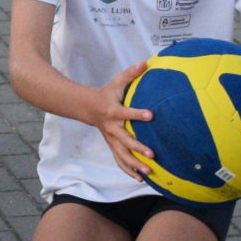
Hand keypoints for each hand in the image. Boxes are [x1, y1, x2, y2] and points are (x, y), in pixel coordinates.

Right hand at [93, 60, 159, 184]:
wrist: (88, 108)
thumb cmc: (107, 94)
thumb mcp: (117, 82)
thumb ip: (131, 73)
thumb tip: (146, 62)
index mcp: (114, 111)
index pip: (126, 113)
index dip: (138, 114)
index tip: (151, 115)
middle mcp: (112, 128)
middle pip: (124, 140)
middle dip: (138, 148)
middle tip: (152, 155)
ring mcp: (111, 140)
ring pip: (122, 155)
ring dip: (134, 165)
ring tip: (148, 172)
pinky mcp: (111, 146)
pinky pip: (119, 161)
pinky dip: (128, 171)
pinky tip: (140, 179)